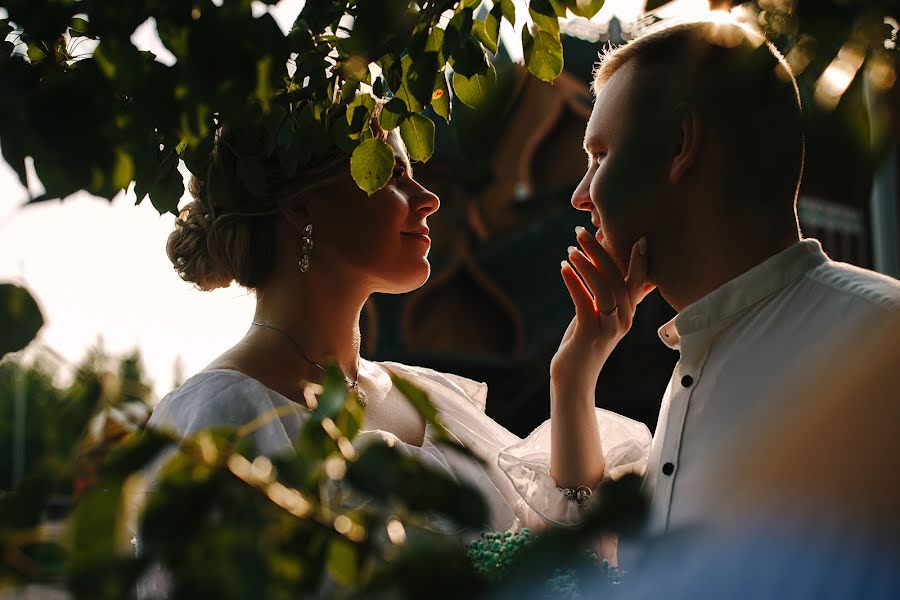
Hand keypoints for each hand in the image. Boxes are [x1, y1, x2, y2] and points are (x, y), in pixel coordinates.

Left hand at [550, 227, 654, 395]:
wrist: (574, 378)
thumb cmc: (583, 341)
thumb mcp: (598, 313)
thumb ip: (605, 291)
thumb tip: (601, 259)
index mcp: (629, 312)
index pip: (640, 281)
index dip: (640, 260)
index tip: (638, 237)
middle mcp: (625, 319)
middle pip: (618, 279)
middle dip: (601, 251)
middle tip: (581, 231)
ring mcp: (609, 328)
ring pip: (604, 289)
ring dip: (587, 264)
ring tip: (571, 248)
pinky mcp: (590, 335)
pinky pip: (584, 303)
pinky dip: (574, 282)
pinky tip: (563, 268)